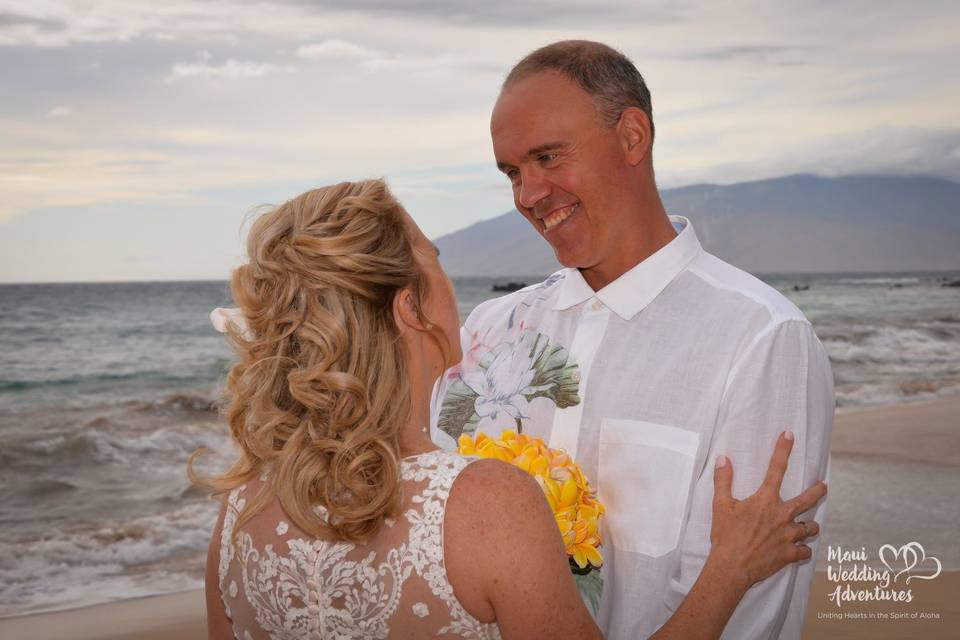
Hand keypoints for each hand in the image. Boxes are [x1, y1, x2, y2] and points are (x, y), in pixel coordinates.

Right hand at [710, 431, 826, 589]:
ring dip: (809, 526)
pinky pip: (804, 551)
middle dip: (818, 491)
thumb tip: (723, 459)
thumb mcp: (721, 505)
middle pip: (808, 499)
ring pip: (810, 528)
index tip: (789, 435)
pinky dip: (803, 550)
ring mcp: (788, 536)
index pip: (776, 468)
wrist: (732, 567)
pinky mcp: (789, 554)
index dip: (783, 449)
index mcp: (766, 500)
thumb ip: (723, 480)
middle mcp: (782, 516)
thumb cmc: (726, 535)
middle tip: (823, 487)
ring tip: (808, 526)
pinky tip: (800, 550)